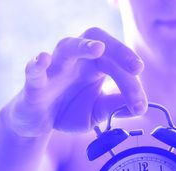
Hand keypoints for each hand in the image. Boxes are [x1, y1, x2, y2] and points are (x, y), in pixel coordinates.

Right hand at [4, 27, 146, 136]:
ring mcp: (55, 68)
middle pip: (98, 41)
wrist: (39, 124)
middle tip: (137, 68)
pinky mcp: (34, 82)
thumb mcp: (99, 112)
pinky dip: (37, 63)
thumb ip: (116, 106)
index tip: (141, 106)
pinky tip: (43, 59)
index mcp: (95, 65)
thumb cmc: (71, 110)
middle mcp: (77, 60)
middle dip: (120, 52)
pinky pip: (34, 69)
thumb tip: (140, 107)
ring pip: (67, 47)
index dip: (132, 84)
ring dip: (83, 46)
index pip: (118, 64)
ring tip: (98, 48)